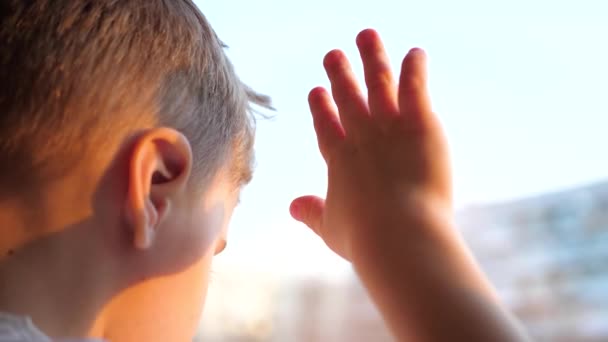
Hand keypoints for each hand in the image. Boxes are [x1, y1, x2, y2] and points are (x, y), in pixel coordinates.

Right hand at [290, 29, 451, 260]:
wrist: (400, 235)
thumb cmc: (365, 240)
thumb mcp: (331, 229)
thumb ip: (313, 213)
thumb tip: (293, 207)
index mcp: (338, 158)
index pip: (326, 124)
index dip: (321, 106)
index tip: (317, 91)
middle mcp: (360, 135)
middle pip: (347, 95)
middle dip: (340, 73)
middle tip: (334, 54)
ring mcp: (388, 125)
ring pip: (378, 81)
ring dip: (371, 57)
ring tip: (367, 35)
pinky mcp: (419, 123)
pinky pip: (415, 87)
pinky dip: (414, 68)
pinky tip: (415, 53)